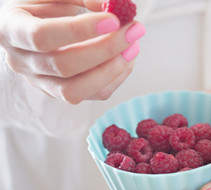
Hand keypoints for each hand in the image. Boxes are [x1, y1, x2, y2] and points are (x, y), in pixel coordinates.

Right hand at [0, 0, 144, 103]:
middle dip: (105, 49)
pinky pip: (92, 95)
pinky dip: (114, 78)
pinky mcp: (62, 92)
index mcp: (11, 30)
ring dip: (112, 70)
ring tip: (133, 47)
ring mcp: (41, 82)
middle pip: (64, 66)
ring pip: (76, 91)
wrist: (31, 24)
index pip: (41, 37)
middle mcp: (22, 62)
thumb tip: (117, 9)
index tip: (113, 19)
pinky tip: (126, 59)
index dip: (79, 30)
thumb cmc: (42, 4)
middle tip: (133, 30)